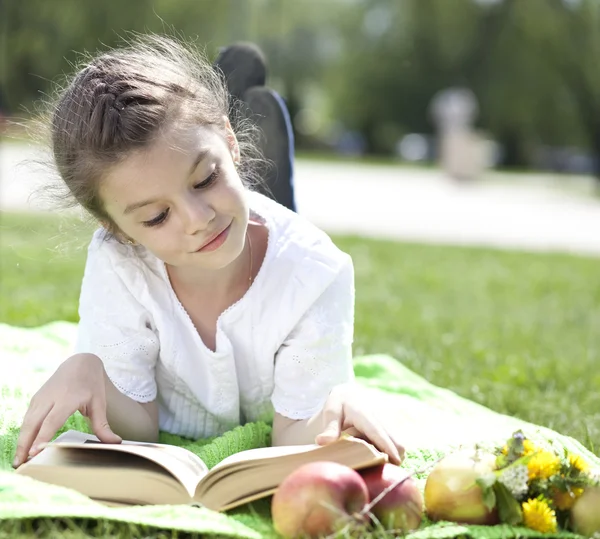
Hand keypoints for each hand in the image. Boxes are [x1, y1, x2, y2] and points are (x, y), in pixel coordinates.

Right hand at [13, 353, 120, 467]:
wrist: (79, 363)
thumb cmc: (91, 384)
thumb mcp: (99, 403)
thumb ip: (102, 425)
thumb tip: (115, 442)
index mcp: (68, 398)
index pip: (52, 420)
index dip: (42, 436)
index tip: (34, 452)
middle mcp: (50, 398)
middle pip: (34, 423)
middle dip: (25, 444)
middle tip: (22, 465)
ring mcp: (40, 398)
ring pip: (27, 422)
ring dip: (22, 442)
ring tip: (19, 462)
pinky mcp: (35, 400)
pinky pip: (27, 419)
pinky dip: (24, 434)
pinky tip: (23, 449)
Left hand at [315, 384, 404, 464]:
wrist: (347, 394)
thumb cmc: (338, 404)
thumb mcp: (330, 412)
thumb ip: (329, 427)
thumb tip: (322, 442)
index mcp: (364, 414)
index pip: (378, 432)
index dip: (387, 447)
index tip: (396, 461)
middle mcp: (379, 419)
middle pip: (396, 441)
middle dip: (394, 456)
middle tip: (376, 465)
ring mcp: (385, 424)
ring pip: (397, 444)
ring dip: (389, 454)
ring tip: (369, 454)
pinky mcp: (387, 430)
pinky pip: (393, 444)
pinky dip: (387, 452)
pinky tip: (372, 451)